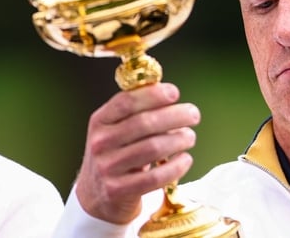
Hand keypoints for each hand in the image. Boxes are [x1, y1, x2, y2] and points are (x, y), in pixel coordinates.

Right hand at [74, 82, 199, 223]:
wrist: (96, 196)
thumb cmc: (115, 155)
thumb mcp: (115, 131)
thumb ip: (137, 113)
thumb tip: (169, 95)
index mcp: (99, 121)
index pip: (126, 102)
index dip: (153, 95)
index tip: (174, 93)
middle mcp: (100, 142)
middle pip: (143, 123)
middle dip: (174, 116)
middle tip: (193, 115)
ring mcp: (107, 168)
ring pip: (152, 148)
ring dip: (178, 140)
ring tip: (190, 137)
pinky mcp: (118, 190)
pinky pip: (155, 177)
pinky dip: (176, 167)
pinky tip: (186, 159)